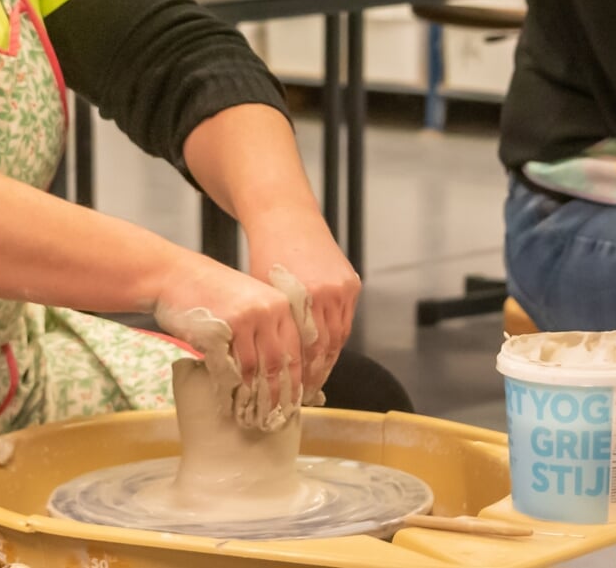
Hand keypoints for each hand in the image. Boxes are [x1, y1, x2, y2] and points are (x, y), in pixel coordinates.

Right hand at [153, 253, 304, 414]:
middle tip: (275, 421)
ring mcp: (244, 319)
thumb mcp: (249, 303)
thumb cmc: (211, 292)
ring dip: (255, 401)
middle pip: (279, 365)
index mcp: (281, 304)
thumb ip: (268, 329)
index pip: (298, 351)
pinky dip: (231, 394)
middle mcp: (267, 310)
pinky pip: (229, 371)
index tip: (294, 405)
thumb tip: (282, 371)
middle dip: (278, 398)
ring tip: (254, 421)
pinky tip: (231, 408)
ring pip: (255, 371)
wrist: (174, 276)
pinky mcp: (220, 330)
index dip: (298, 382)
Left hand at [248, 212, 358, 399]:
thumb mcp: (263, 294)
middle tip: (305, 394)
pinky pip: (346, 319)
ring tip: (316, 380)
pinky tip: (326, 354)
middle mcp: (328, 292)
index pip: (308, 349)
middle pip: (328, 346)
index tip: (293, 393)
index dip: (302, 374)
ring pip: (340, 335)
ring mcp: (343, 287)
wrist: (287, 221)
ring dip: (328, 360)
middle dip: (317, 374)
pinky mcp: (352, 283)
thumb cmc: (266, 257)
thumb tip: (265, 365)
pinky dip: (336, 338)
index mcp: (304, 296)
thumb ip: (271, 327)